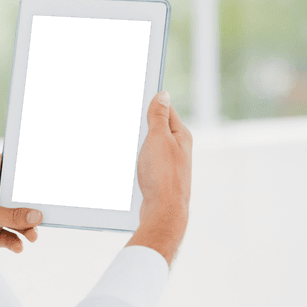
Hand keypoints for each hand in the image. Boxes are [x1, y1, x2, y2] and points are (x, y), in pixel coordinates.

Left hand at [0, 155, 42, 252]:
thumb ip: (12, 215)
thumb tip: (37, 216)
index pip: (7, 164)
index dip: (22, 162)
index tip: (41, 163)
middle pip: (19, 195)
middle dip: (31, 204)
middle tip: (44, 211)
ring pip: (18, 218)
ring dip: (27, 227)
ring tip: (32, 236)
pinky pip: (11, 236)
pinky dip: (16, 242)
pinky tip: (18, 246)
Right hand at [126, 92, 192, 265]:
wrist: (163, 212)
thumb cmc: (163, 175)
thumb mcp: (158, 138)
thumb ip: (159, 116)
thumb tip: (163, 95)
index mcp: (180, 135)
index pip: (166, 109)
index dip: (150, 103)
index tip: (134, 97)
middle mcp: (178, 149)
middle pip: (157, 128)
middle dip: (141, 124)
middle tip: (125, 122)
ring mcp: (170, 165)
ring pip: (150, 146)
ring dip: (137, 144)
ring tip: (125, 145)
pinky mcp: (160, 178)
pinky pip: (146, 162)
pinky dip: (136, 159)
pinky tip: (128, 163)